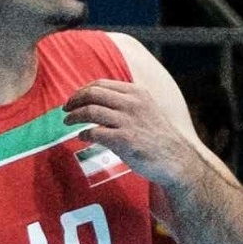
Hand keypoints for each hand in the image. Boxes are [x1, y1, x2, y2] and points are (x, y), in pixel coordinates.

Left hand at [61, 64, 196, 179]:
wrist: (176, 160)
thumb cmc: (158, 137)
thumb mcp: (146, 110)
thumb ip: (126, 103)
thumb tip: (96, 101)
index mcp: (138, 93)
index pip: (101, 84)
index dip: (82, 91)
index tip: (74, 99)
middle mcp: (133, 103)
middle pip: (92, 94)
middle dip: (74, 100)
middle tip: (66, 109)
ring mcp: (128, 121)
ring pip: (90, 111)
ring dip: (73, 116)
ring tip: (67, 122)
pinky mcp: (124, 140)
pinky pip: (94, 132)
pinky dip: (83, 134)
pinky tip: (82, 137)